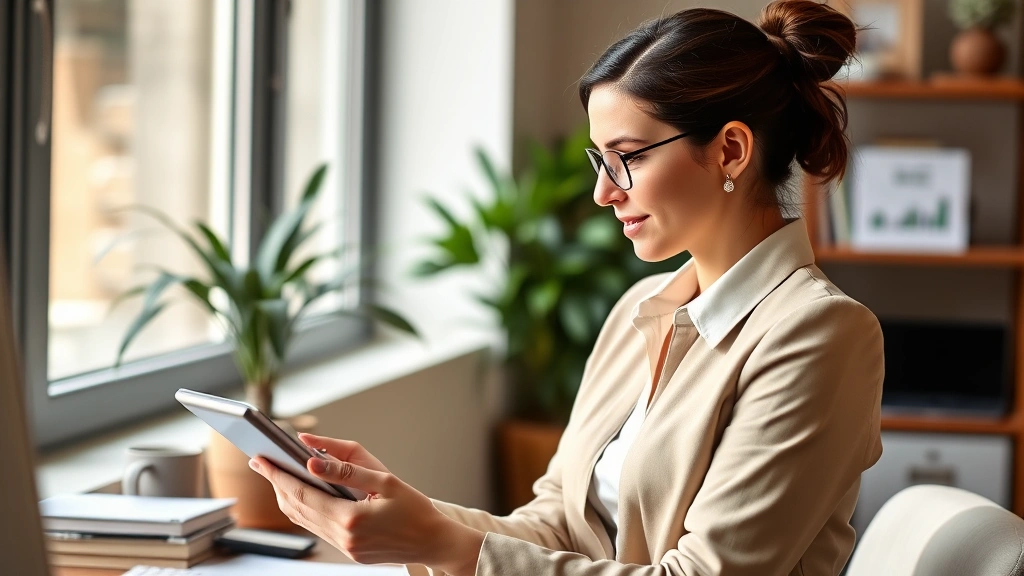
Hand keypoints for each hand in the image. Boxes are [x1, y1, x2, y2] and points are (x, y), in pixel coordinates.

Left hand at [248, 436, 483, 574]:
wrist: (434, 542)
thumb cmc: (415, 508)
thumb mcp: (385, 481)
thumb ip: (346, 470)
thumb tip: (311, 460)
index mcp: (350, 519)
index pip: (301, 493)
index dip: (277, 475)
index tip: (261, 458)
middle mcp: (343, 538)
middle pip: (296, 508)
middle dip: (276, 483)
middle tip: (261, 462)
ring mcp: (345, 548)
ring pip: (304, 520)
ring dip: (287, 497)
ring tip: (277, 476)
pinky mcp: (350, 552)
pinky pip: (318, 528)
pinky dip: (305, 509)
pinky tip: (302, 495)